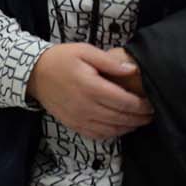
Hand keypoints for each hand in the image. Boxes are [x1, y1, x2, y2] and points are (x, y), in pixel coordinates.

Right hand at [27, 43, 151, 140]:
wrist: (34, 74)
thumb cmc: (61, 59)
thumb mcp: (85, 51)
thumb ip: (109, 61)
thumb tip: (132, 70)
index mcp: (91, 87)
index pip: (125, 102)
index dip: (142, 105)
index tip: (152, 103)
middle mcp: (86, 106)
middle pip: (121, 118)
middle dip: (140, 118)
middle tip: (151, 114)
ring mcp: (79, 118)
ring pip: (111, 129)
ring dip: (129, 127)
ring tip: (140, 121)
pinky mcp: (73, 125)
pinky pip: (98, 135)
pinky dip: (112, 134)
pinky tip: (120, 127)